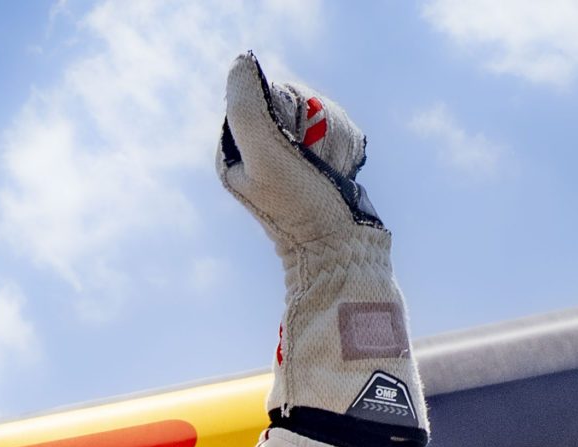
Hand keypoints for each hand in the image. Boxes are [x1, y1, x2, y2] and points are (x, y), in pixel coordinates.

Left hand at [216, 50, 426, 446]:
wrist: (341, 253)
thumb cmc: (301, 207)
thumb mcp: (265, 153)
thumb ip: (246, 107)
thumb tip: (241, 62)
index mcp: (233, 155)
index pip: (258, 97)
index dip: (284, 106)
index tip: (295, 134)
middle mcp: (256, 159)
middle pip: (289, 105)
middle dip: (312, 119)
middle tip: (317, 153)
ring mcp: (287, 165)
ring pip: (315, 117)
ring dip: (332, 133)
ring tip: (334, 164)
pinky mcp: (316, 171)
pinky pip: (332, 136)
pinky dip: (344, 145)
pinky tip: (345, 168)